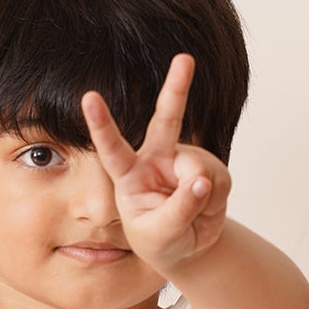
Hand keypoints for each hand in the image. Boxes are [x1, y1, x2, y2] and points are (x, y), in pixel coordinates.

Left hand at [81, 52, 230, 273]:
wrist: (187, 248)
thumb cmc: (160, 241)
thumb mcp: (161, 235)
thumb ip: (178, 211)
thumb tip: (202, 181)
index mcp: (129, 175)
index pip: (112, 149)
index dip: (102, 124)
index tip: (89, 97)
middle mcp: (156, 158)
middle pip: (166, 120)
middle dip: (177, 88)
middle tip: (185, 60)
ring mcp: (184, 159)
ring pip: (199, 168)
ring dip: (202, 197)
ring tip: (192, 214)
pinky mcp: (209, 167)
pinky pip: (219, 180)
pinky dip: (216, 200)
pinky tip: (206, 207)